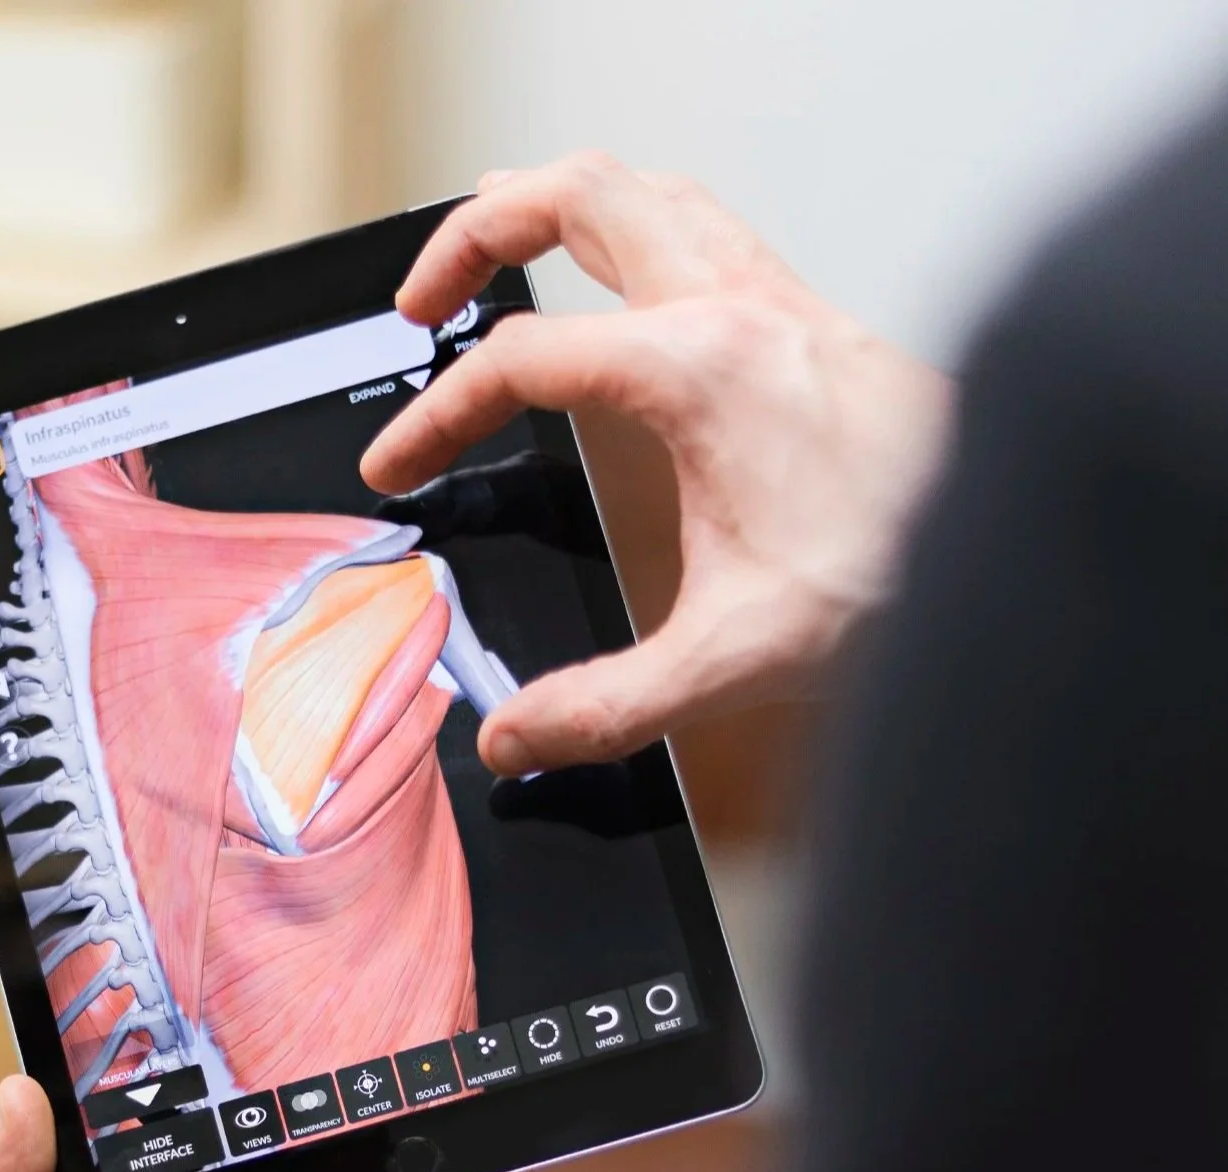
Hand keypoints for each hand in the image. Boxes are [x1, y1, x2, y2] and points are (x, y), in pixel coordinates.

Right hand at [362, 152, 952, 774]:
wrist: (1017, 541)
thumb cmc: (899, 573)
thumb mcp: (733, 657)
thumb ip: (605, 706)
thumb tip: (516, 740)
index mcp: (695, 373)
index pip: (520, 360)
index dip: (436, 413)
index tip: (399, 462)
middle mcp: (733, 309)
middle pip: (575, 200)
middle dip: (473, 235)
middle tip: (418, 300)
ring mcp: (775, 296)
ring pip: (641, 186)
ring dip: (554, 202)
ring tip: (496, 244)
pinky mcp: (806, 313)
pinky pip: (698, 218)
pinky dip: (632, 221)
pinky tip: (624, 274)